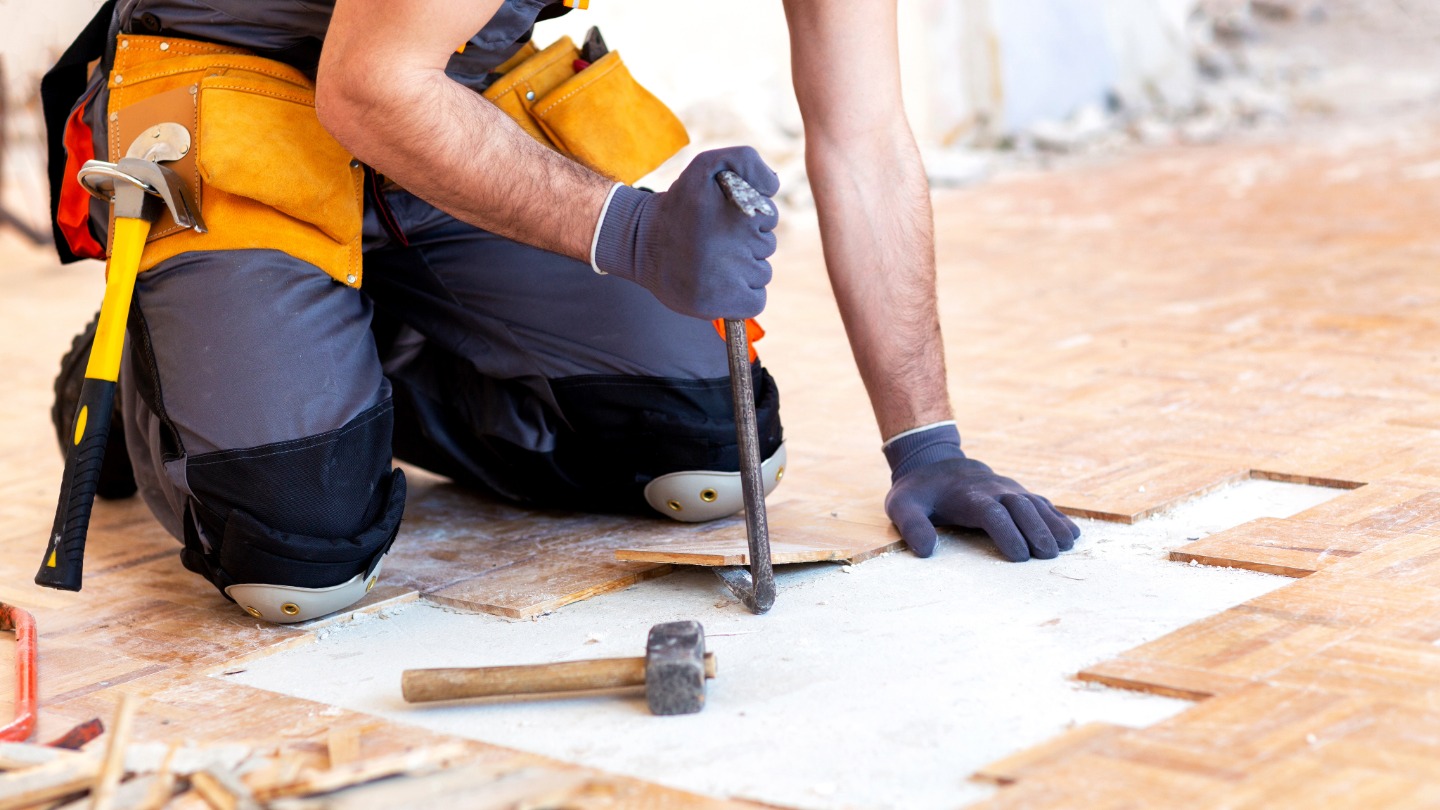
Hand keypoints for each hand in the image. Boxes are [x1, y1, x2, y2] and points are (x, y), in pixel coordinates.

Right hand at [593, 146, 778, 319]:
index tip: (723, 219)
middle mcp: (735, 244)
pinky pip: (757, 301)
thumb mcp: (707, 166)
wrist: (642, 243)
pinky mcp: (722, 303)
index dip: (750, 218)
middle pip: (767, 246)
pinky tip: (722, 284)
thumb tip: (774, 187)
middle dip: (747, 243)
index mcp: (737, 210)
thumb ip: (746, 161)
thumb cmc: (680, 206)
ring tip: (714, 262)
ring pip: (762, 274)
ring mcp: (729, 277)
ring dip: (745, 269)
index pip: (769, 217)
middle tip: (715, 241)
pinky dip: (745, 296)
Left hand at [882, 424, 1079, 560]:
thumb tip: (925, 550)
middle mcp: (994, 489)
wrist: (935, 464)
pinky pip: (1042, 503)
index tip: (1019, 556)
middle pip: (1020, 507)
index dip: (1007, 533)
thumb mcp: (902, 506)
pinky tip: (1072, 534)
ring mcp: (1009, 490)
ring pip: (1035, 504)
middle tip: (1049, 555)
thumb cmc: (919, 494)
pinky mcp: (1018, 493)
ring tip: (1067, 546)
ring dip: (1053, 524)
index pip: (991, 513)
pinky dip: (1058, 517)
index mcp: (967, 495)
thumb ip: (911, 526)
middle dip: (1036, 530)